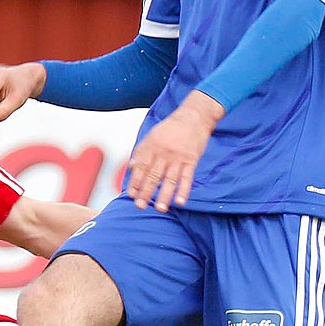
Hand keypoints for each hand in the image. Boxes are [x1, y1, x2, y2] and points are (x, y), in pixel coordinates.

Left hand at [125, 92, 224, 210]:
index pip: (140, 167)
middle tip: (140, 206)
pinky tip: (180, 201)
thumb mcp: (152, 136)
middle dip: (146, 192)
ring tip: (160, 208)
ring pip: (170, 179)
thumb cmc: (171, 128)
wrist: (193, 117)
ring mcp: (178, 157)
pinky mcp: (191, 160)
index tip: (132, 195)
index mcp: (151, 147)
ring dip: (164, 195)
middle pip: (153, 176)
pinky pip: (187, 178)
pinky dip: (184, 190)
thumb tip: (131, 166)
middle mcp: (163, 153)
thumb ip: (141, 152)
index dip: (135, 182)